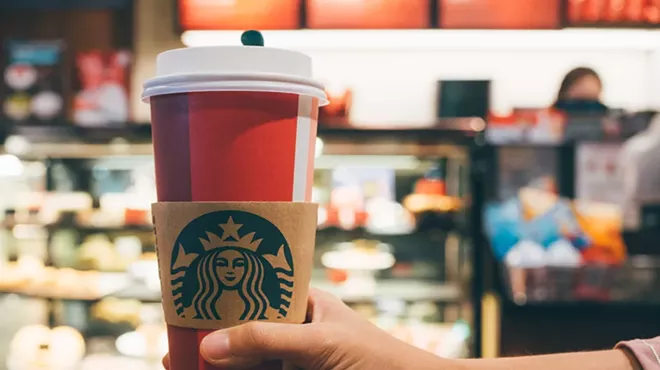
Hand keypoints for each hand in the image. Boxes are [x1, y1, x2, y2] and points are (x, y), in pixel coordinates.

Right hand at [163, 289, 457, 369]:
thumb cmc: (376, 358)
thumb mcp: (317, 343)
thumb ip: (266, 340)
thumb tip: (208, 345)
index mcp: (304, 304)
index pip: (255, 293)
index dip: (222, 300)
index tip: (189, 307)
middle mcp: (297, 331)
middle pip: (245, 331)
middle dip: (212, 338)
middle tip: (175, 348)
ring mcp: (297, 360)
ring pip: (250, 360)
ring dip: (220, 364)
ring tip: (183, 363)